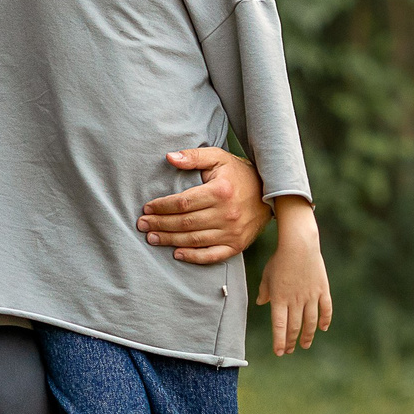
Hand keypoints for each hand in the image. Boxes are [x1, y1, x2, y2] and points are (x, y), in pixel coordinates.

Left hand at [137, 147, 270, 263]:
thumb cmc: (239, 174)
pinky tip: (177, 254)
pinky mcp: (237, 245)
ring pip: (194, 239)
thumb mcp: (218, 158)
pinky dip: (193, 257)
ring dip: (170, 240)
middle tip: (142, 225)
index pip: (183, 202)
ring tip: (152, 238)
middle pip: (185, 222)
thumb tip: (169, 157)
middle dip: (160, 224)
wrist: (271, 192)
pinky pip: (212, 255)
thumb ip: (193, 157)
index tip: (147, 208)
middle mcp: (226, 214)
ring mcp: (232, 232)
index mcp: (220, 191)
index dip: (162, 207)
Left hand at [255, 197, 331, 354]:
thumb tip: (261, 303)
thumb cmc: (280, 258)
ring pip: (310, 322)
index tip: (280, 352)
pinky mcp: (322, 290)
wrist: (299, 244)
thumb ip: (264, 291)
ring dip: (308, 336)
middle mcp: (295, 300)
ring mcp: (311, 296)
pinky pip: (326, 309)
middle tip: (290, 350)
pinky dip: (325, 320)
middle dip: (291, 341)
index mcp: (279, 298)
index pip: (279, 326)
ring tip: (305, 345)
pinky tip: (322, 328)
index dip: (279, 341)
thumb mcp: (267, 275)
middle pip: (294, 327)